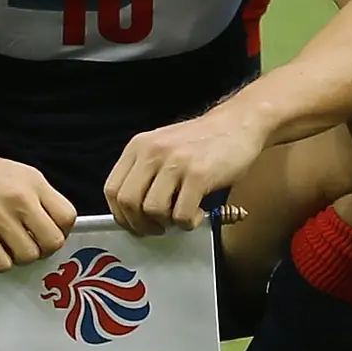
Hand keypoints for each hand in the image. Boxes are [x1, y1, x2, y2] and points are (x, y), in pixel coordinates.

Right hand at [0, 138, 74, 270]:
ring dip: (20, 257)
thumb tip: (52, 226)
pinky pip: (2, 263)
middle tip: (31, 246)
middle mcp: (20, 198)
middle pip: (52, 241)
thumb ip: (37, 197)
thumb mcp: (18, 173)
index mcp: (34, 182)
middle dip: (44, 250)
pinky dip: (0, 262)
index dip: (62, 231)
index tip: (48, 233)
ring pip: (28, 256)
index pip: (67, 216)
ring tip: (9, 247)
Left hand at [106, 108, 267, 235]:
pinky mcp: (198, 175)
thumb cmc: (203, 142)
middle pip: (128, 203)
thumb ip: (146, 173)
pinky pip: (182, 215)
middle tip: (157, 228)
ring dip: (166, 224)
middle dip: (140, 225)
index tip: (134, 224)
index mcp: (139, 146)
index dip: (121, 215)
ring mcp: (175, 162)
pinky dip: (188, 223)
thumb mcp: (164, 147)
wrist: (239, 123)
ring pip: (152, 211)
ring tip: (180, 216)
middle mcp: (153, 152)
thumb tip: (133, 213)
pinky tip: (198, 213)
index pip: (112, 189)